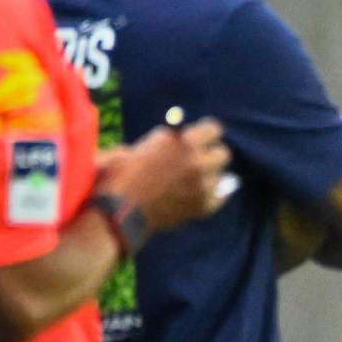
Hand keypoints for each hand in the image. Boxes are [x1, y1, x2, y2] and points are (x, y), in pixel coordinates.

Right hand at [98, 119, 230, 231]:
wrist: (118, 212)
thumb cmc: (119, 177)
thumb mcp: (138, 148)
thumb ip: (164, 142)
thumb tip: (176, 138)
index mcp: (183, 142)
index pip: (215, 129)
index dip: (206, 133)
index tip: (200, 137)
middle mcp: (198, 162)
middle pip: (223, 154)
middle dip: (211, 155)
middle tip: (198, 160)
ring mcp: (203, 185)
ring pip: (221, 176)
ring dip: (209, 176)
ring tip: (192, 181)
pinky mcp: (203, 206)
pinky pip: (219, 197)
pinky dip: (211, 196)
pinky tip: (201, 194)